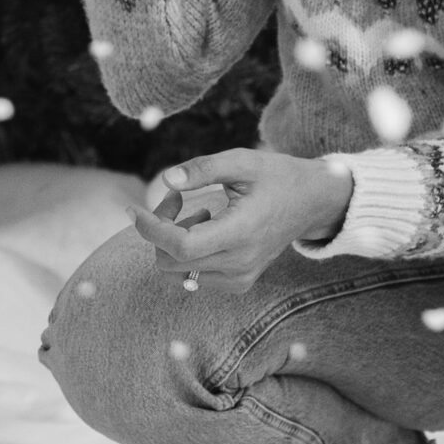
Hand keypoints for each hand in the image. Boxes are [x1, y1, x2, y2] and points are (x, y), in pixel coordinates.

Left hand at [127, 148, 354, 294]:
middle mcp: (239, 263)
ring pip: (178, 271)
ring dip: (171, 240)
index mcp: (240, 233)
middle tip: (175, 196)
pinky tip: (205, 225)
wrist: (311, 203)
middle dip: (158, 227)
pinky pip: (193, 276)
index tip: (132, 208)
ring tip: (195, 209)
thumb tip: (165, 179)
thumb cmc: (276, 176)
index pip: (180, 246)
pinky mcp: (239, 283)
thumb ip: (202, 168)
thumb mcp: (241, 161)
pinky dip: (186, 252)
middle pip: (171, 260)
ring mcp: (240, 278)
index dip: (149, 228)